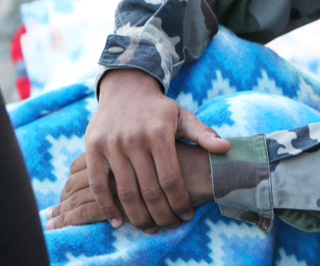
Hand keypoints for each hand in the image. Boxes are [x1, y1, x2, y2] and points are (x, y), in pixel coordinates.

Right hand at [73, 68, 229, 231]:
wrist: (125, 90)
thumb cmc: (159, 110)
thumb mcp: (183, 116)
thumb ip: (203, 134)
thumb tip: (226, 147)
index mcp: (159, 133)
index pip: (171, 177)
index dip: (180, 201)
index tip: (188, 215)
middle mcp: (134, 139)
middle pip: (149, 189)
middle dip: (161, 214)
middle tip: (170, 226)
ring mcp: (111, 144)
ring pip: (124, 191)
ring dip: (137, 216)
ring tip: (150, 228)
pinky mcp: (93, 149)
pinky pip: (98, 184)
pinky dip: (107, 206)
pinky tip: (118, 221)